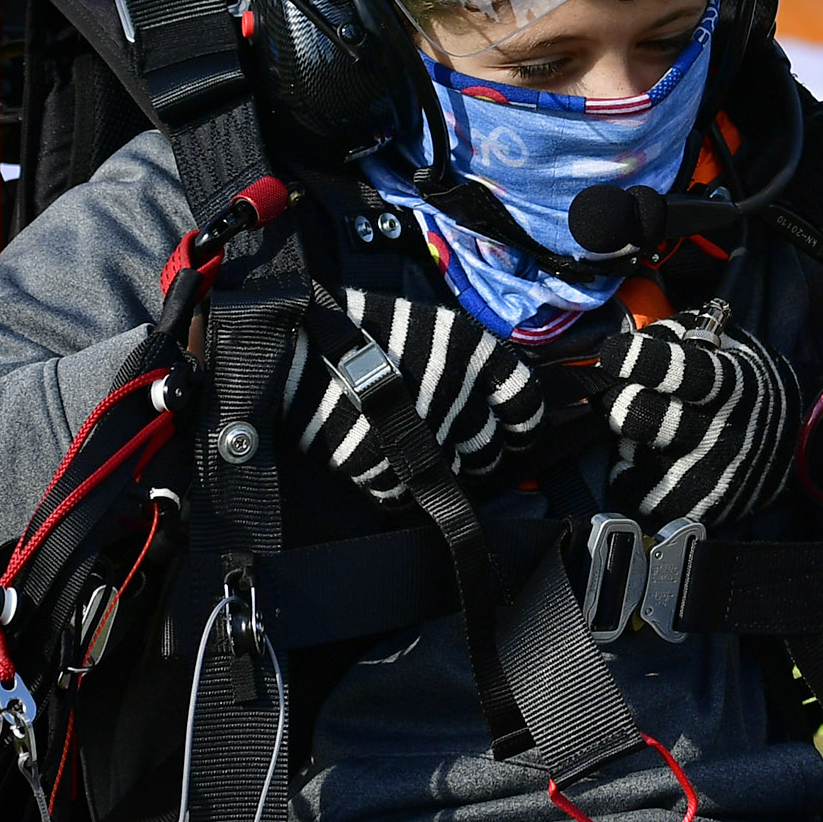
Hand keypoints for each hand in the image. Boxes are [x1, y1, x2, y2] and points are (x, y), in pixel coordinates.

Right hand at [286, 290, 553, 502]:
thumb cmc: (362, 328)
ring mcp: (422, 432)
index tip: (516, 433)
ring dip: (439, 468)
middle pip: (491, 447)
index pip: (525, 404)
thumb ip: (467, 363)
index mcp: (472, 352)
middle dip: (478, 449)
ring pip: (454, 474)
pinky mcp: (385, 463)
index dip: (523, 425)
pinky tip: (382, 460)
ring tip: (413, 447)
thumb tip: (494, 400)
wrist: (297, 344)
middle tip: (454, 441)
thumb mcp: (430, 327)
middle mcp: (457, 393)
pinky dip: (397, 484)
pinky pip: (406, 494)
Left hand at [599, 310, 800, 528]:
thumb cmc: (751, 386)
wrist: (798, 442)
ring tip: (640, 422)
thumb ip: (682, 334)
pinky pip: (637, 492)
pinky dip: (628, 470)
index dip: (639, 360)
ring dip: (623, 434)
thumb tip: (631, 340)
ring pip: (632, 452)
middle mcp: (720, 433)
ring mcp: (708, 475)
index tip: (615, 353)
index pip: (678, 372)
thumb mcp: (731, 346)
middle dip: (616, 398)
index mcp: (732, 386)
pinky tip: (641, 454)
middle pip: (642, 417)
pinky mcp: (697, 507)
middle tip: (616, 390)